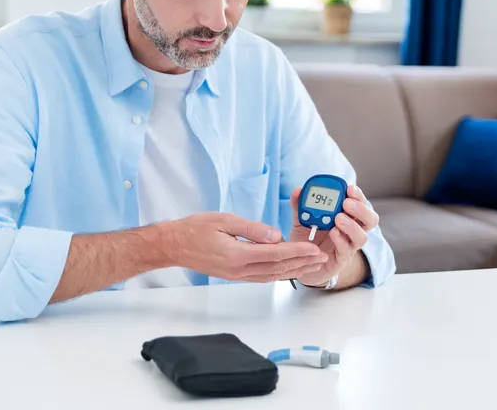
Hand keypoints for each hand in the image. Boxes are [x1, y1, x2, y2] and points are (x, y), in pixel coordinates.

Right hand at [163, 212, 327, 282]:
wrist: (174, 245)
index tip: (315, 248)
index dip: (297, 251)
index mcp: (238, 255)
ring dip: (293, 270)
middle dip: (302, 263)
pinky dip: (278, 273)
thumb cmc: (195, 229)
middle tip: (321, 258)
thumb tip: (276, 235)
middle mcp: (239, 269)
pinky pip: (261, 276)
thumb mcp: (224, 220)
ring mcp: (236, 275)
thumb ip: (252, 228)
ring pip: (271, 275)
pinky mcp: (234, 275)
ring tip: (311, 265)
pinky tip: (288, 269)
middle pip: (277, 268)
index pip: (275, 254)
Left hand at [288, 184, 378, 287]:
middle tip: (347, 203)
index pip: (360, 204)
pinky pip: (346, 250)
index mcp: (346, 217)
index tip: (350, 188)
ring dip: (352, 226)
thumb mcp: (302, 220)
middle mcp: (351, 231)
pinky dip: (341, 240)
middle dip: (361, 209)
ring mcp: (348, 246)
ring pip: (362, 237)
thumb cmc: (307, 238)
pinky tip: (333, 233)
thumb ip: (300, 206)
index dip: (358, 196)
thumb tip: (298, 190)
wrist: (302, 262)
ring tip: (338, 219)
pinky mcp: (341, 260)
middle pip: (370, 220)